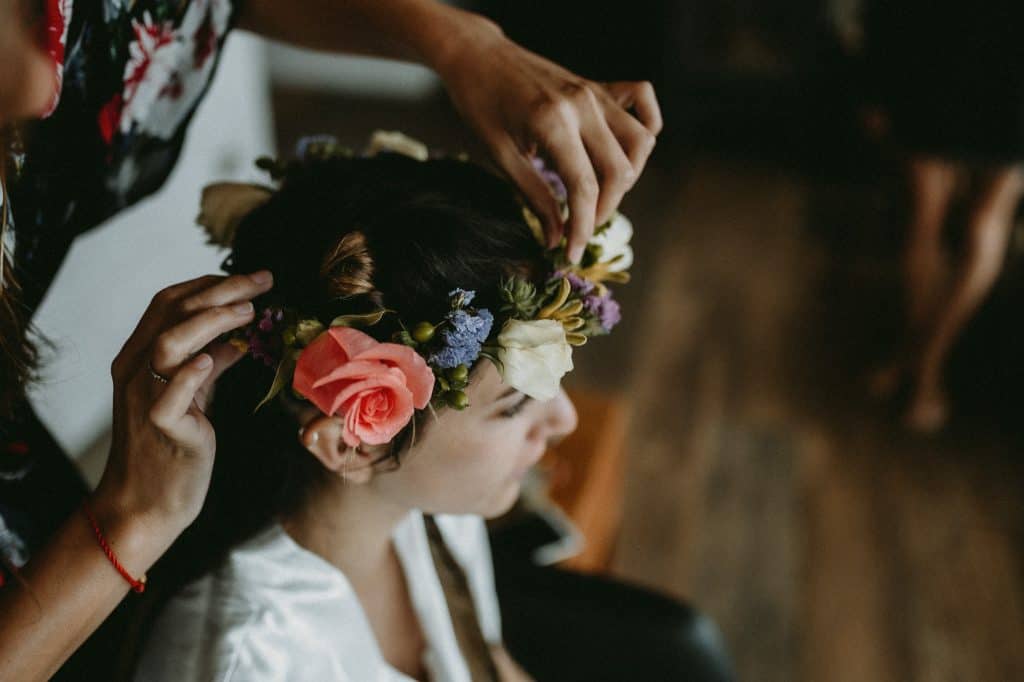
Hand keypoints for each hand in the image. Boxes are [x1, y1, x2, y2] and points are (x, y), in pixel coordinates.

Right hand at [92, 272, 273, 546]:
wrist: (147, 503)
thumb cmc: (171, 448)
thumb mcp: (192, 397)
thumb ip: (209, 364)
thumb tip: (239, 338)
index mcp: (139, 357)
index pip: (168, 302)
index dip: (209, 283)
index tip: (248, 279)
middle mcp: (135, 370)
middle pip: (172, 312)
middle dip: (221, 290)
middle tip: (263, 281)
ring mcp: (145, 398)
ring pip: (168, 343)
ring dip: (211, 321)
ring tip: (250, 312)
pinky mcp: (161, 428)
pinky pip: (170, 395)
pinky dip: (191, 372)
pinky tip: (217, 358)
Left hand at [433, 19, 661, 262]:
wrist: (477, 55)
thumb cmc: (479, 104)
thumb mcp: (499, 154)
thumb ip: (533, 196)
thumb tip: (555, 238)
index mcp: (552, 122)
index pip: (583, 187)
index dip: (582, 228)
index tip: (571, 253)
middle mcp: (583, 105)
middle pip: (618, 170)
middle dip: (603, 210)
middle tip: (580, 227)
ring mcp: (595, 92)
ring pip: (639, 143)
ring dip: (626, 178)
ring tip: (598, 195)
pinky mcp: (599, 85)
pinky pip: (642, 102)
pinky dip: (645, 126)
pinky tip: (626, 151)